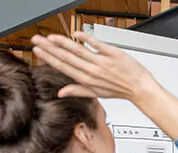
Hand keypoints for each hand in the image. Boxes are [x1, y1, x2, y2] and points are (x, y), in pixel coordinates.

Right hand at [31, 32, 159, 102]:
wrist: (140, 89)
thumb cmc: (120, 90)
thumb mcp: (97, 93)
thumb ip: (78, 90)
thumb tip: (60, 93)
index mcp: (87, 80)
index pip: (63, 67)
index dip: (48, 58)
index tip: (37, 50)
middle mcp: (93, 71)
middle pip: (66, 57)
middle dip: (49, 48)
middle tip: (36, 39)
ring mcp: (103, 62)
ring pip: (78, 50)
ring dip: (62, 42)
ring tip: (50, 37)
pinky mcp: (114, 54)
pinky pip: (98, 44)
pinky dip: (87, 38)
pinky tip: (77, 34)